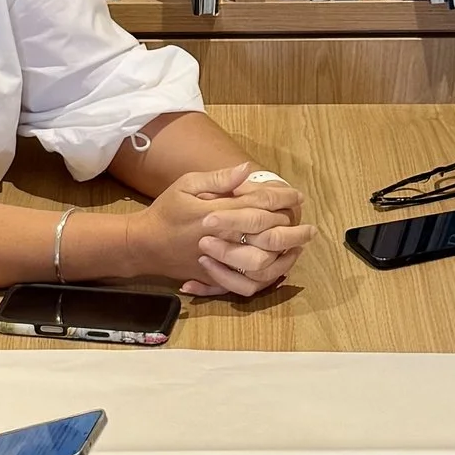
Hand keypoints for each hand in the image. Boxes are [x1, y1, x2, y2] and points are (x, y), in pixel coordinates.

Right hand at [130, 164, 312, 301]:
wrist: (144, 245)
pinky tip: (278, 268)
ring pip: (260, 265)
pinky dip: (264, 278)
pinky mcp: (214, 278)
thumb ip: (218, 179)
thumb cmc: (165, 211)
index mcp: (215, 213)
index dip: (282, 199)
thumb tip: (247, 170)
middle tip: (310, 228)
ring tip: (299, 249)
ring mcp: (218, 261)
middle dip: (292, 230)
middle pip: (266, 236)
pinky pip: (244, 283)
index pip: (258, 205)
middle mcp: (220, 239)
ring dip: (284, 257)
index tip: (298, 196)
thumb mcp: (187, 185)